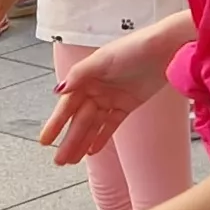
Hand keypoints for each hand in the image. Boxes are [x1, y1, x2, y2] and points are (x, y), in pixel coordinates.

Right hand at [39, 26, 176, 164]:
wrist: (165, 50)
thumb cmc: (133, 48)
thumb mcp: (102, 60)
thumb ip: (79, 75)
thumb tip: (58, 90)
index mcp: (86, 77)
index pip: (67, 105)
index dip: (56, 123)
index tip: (45, 140)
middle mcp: (96, 88)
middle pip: (79, 119)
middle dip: (69, 140)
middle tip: (59, 160)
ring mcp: (111, 98)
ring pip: (93, 125)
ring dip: (82, 142)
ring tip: (71, 161)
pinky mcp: (127, 105)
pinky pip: (111, 125)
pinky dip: (101, 137)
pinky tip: (92, 151)